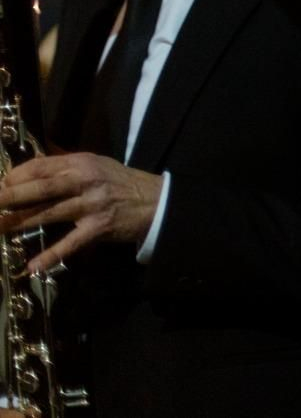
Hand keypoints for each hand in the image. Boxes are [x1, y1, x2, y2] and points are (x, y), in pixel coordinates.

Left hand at [0, 153, 162, 271]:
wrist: (157, 201)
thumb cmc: (120, 183)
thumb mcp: (96, 165)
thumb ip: (65, 167)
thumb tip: (27, 172)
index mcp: (81, 163)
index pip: (40, 166)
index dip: (15, 176)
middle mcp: (85, 181)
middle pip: (41, 188)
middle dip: (10, 196)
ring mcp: (92, 205)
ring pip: (49, 213)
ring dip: (19, 222)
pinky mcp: (99, 228)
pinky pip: (70, 244)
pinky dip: (51, 256)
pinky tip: (32, 267)